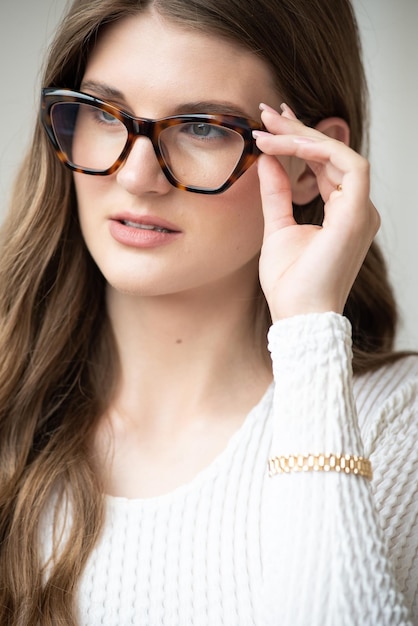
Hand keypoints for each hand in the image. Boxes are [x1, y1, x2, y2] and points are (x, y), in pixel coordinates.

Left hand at [253, 103, 379, 321]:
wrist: (297, 314)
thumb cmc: (290, 282)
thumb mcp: (278, 228)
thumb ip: (277, 193)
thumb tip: (267, 160)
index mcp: (343, 212)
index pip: (325, 165)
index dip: (300, 141)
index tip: (272, 125)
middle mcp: (357, 208)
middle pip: (332, 155)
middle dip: (298, 130)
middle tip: (268, 112)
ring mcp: (361, 211)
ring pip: (340, 154)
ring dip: (304, 137)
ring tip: (270, 127)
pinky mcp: (358, 214)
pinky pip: (348, 166)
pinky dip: (320, 151)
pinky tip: (288, 144)